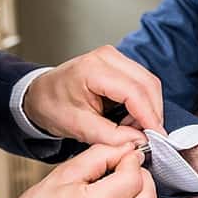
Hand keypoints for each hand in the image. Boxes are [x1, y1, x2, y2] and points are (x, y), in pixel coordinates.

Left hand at [22, 46, 165, 144]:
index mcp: (93, 69)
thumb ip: (110, 135)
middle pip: (147, 84)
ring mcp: (114, 58)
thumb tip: (138, 140)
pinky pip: (141, 83)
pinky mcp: (119, 64)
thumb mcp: (78, 126)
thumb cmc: (53, 105)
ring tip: (133, 130)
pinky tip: (130, 119)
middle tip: (147, 138)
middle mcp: (107, 57)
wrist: (41, 94)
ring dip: (148, 109)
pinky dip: (142, 104)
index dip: (149, 116)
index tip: (157, 138)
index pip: (134, 91)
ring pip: (148, 83)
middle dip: (152, 114)